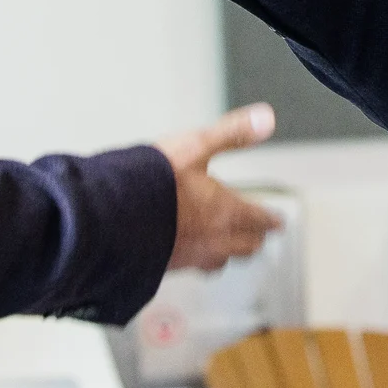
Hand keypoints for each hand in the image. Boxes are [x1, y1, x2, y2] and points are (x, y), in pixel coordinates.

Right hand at [156, 104, 280, 271]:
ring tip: (229, 250)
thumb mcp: (195, 146)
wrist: (109, 216)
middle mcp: (212, 240)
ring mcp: (189, 257)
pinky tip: (190, 255)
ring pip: (220, 262)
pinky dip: (199, 261)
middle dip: (254, 239)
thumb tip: (265, 119)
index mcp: (225, 211)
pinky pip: (192, 268)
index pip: (258, 220)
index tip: (278, 222)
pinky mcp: (166, 267)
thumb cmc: (152, 181)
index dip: (270, 219)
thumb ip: (232, 133)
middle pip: (245, 247)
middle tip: (260, 236)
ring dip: (229, 254)